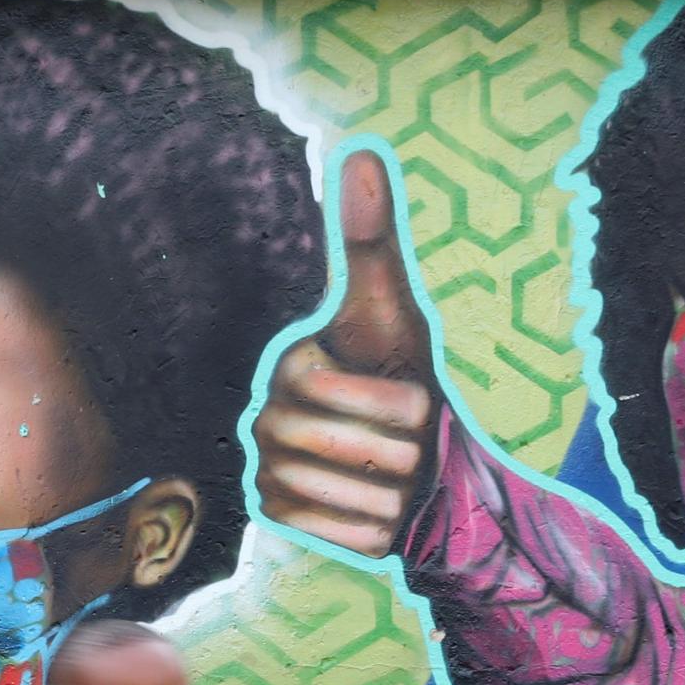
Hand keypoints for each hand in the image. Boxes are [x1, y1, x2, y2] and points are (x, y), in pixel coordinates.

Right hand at [250, 148, 441, 559]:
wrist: (420, 465)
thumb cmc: (407, 378)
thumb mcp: (397, 312)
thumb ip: (371, 241)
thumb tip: (361, 152)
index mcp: (289, 368)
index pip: (329, 393)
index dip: (388, 404)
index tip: (416, 405)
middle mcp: (264, 420)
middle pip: (336, 447)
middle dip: (395, 452)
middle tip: (412, 450)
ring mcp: (267, 472)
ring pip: (337, 493)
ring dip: (389, 494)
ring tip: (398, 481)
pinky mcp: (279, 519)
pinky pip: (333, 532)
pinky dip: (372, 529)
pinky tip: (380, 512)